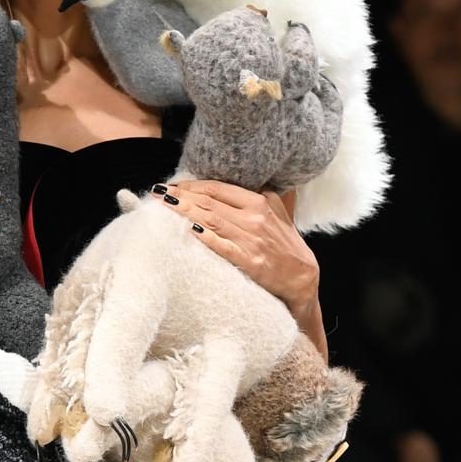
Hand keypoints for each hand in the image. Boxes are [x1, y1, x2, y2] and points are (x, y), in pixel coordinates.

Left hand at [150, 179, 319, 315]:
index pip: (217, 188)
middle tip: (158, 193)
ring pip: (210, 219)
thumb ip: (258, 196)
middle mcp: (254, 217)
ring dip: (184, 211)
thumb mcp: (277, 212)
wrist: (302, 277)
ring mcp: (251, 239)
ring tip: (163, 206)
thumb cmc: (286, 244)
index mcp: (259, 200)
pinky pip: (221, 245)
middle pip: (209, 201)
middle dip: (180, 196)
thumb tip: (234, 184)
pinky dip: (204, 235)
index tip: (172, 185)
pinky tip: (187, 228)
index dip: (191, 185)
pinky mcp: (249, 260)